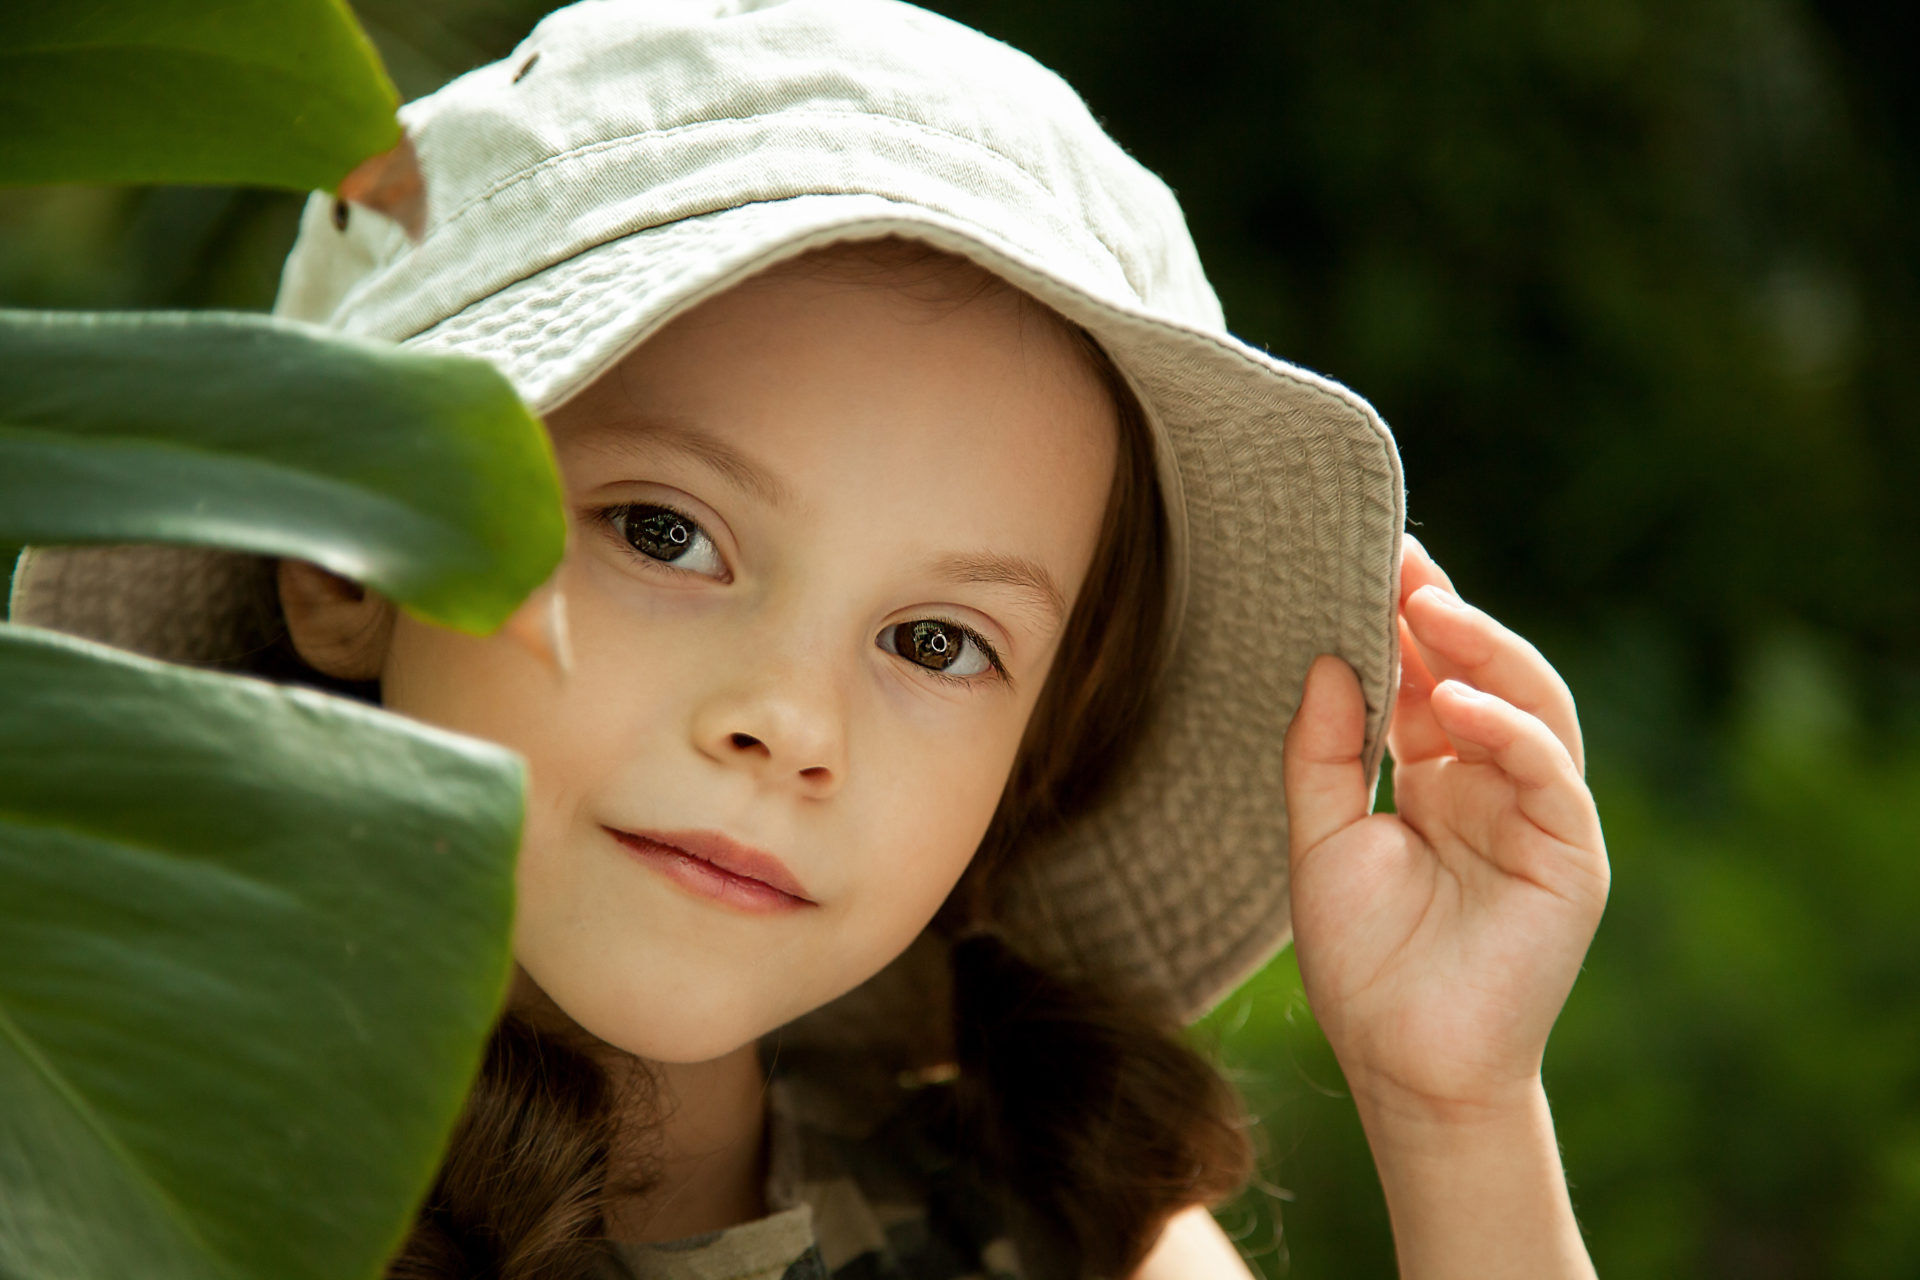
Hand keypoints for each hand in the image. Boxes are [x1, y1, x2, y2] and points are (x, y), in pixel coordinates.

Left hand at [1282, 536, 1607, 1121]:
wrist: (1403, 1064)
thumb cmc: (1361, 960)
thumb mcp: (1321, 840)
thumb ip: (1324, 751)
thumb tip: (1328, 656)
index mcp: (1435, 776)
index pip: (1426, 678)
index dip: (1401, 621)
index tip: (1366, 558)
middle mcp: (1490, 783)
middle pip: (1481, 676)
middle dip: (1442, 616)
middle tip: (1398, 560)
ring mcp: (1537, 814)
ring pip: (1531, 707)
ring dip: (1485, 653)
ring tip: (1430, 608)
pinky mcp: (1571, 854)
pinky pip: (1548, 774)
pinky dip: (1508, 730)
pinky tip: (1456, 703)